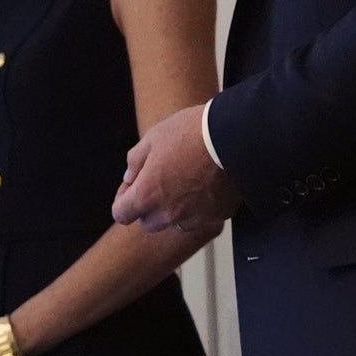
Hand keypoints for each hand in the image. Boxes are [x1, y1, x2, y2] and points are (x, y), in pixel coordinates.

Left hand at [112, 102, 238, 235]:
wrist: (234, 136)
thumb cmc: (192, 133)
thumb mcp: (153, 137)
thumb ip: (136, 161)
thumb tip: (130, 176)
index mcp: (147, 195)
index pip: (121, 214)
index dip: (123, 200)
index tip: (132, 187)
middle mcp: (169, 213)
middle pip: (149, 222)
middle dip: (149, 207)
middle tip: (159, 183)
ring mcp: (195, 217)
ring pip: (177, 222)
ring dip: (176, 210)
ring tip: (186, 183)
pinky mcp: (219, 215)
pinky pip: (203, 217)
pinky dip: (201, 207)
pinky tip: (207, 185)